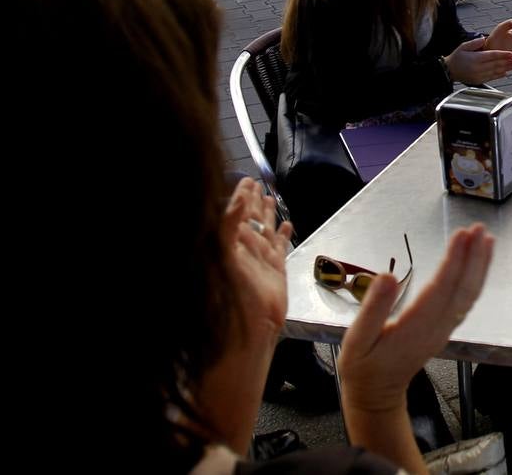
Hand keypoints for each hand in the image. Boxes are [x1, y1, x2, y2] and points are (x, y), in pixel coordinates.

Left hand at [222, 178, 294, 342]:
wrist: (248, 332)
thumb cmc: (229, 299)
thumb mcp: (223, 258)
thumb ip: (227, 227)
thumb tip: (235, 199)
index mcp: (228, 246)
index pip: (234, 214)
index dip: (239, 196)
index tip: (245, 180)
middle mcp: (243, 250)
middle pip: (249, 219)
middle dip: (252, 201)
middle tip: (256, 183)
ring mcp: (260, 260)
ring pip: (265, 229)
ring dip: (267, 213)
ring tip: (270, 197)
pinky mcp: (276, 270)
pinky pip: (280, 247)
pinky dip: (283, 235)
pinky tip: (287, 225)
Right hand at [339, 224, 493, 417]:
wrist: (377, 393)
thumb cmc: (364, 366)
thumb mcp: (356, 340)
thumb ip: (372, 309)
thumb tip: (388, 276)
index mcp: (416, 327)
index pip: (442, 288)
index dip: (454, 260)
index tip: (461, 234)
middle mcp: (437, 327)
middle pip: (462, 289)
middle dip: (474, 257)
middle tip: (479, 228)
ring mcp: (444, 329)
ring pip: (469, 295)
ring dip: (479, 265)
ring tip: (486, 238)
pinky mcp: (445, 328)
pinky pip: (466, 300)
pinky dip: (476, 278)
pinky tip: (478, 263)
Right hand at [445, 36, 511, 83]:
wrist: (449, 71)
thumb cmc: (456, 57)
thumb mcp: (463, 46)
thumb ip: (474, 43)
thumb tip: (484, 39)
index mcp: (475, 58)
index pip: (492, 55)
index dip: (503, 54)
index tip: (511, 53)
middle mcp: (478, 68)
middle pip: (496, 64)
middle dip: (507, 61)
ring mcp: (479, 76)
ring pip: (495, 72)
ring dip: (505, 68)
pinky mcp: (479, 81)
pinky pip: (491, 78)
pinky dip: (499, 75)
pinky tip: (505, 72)